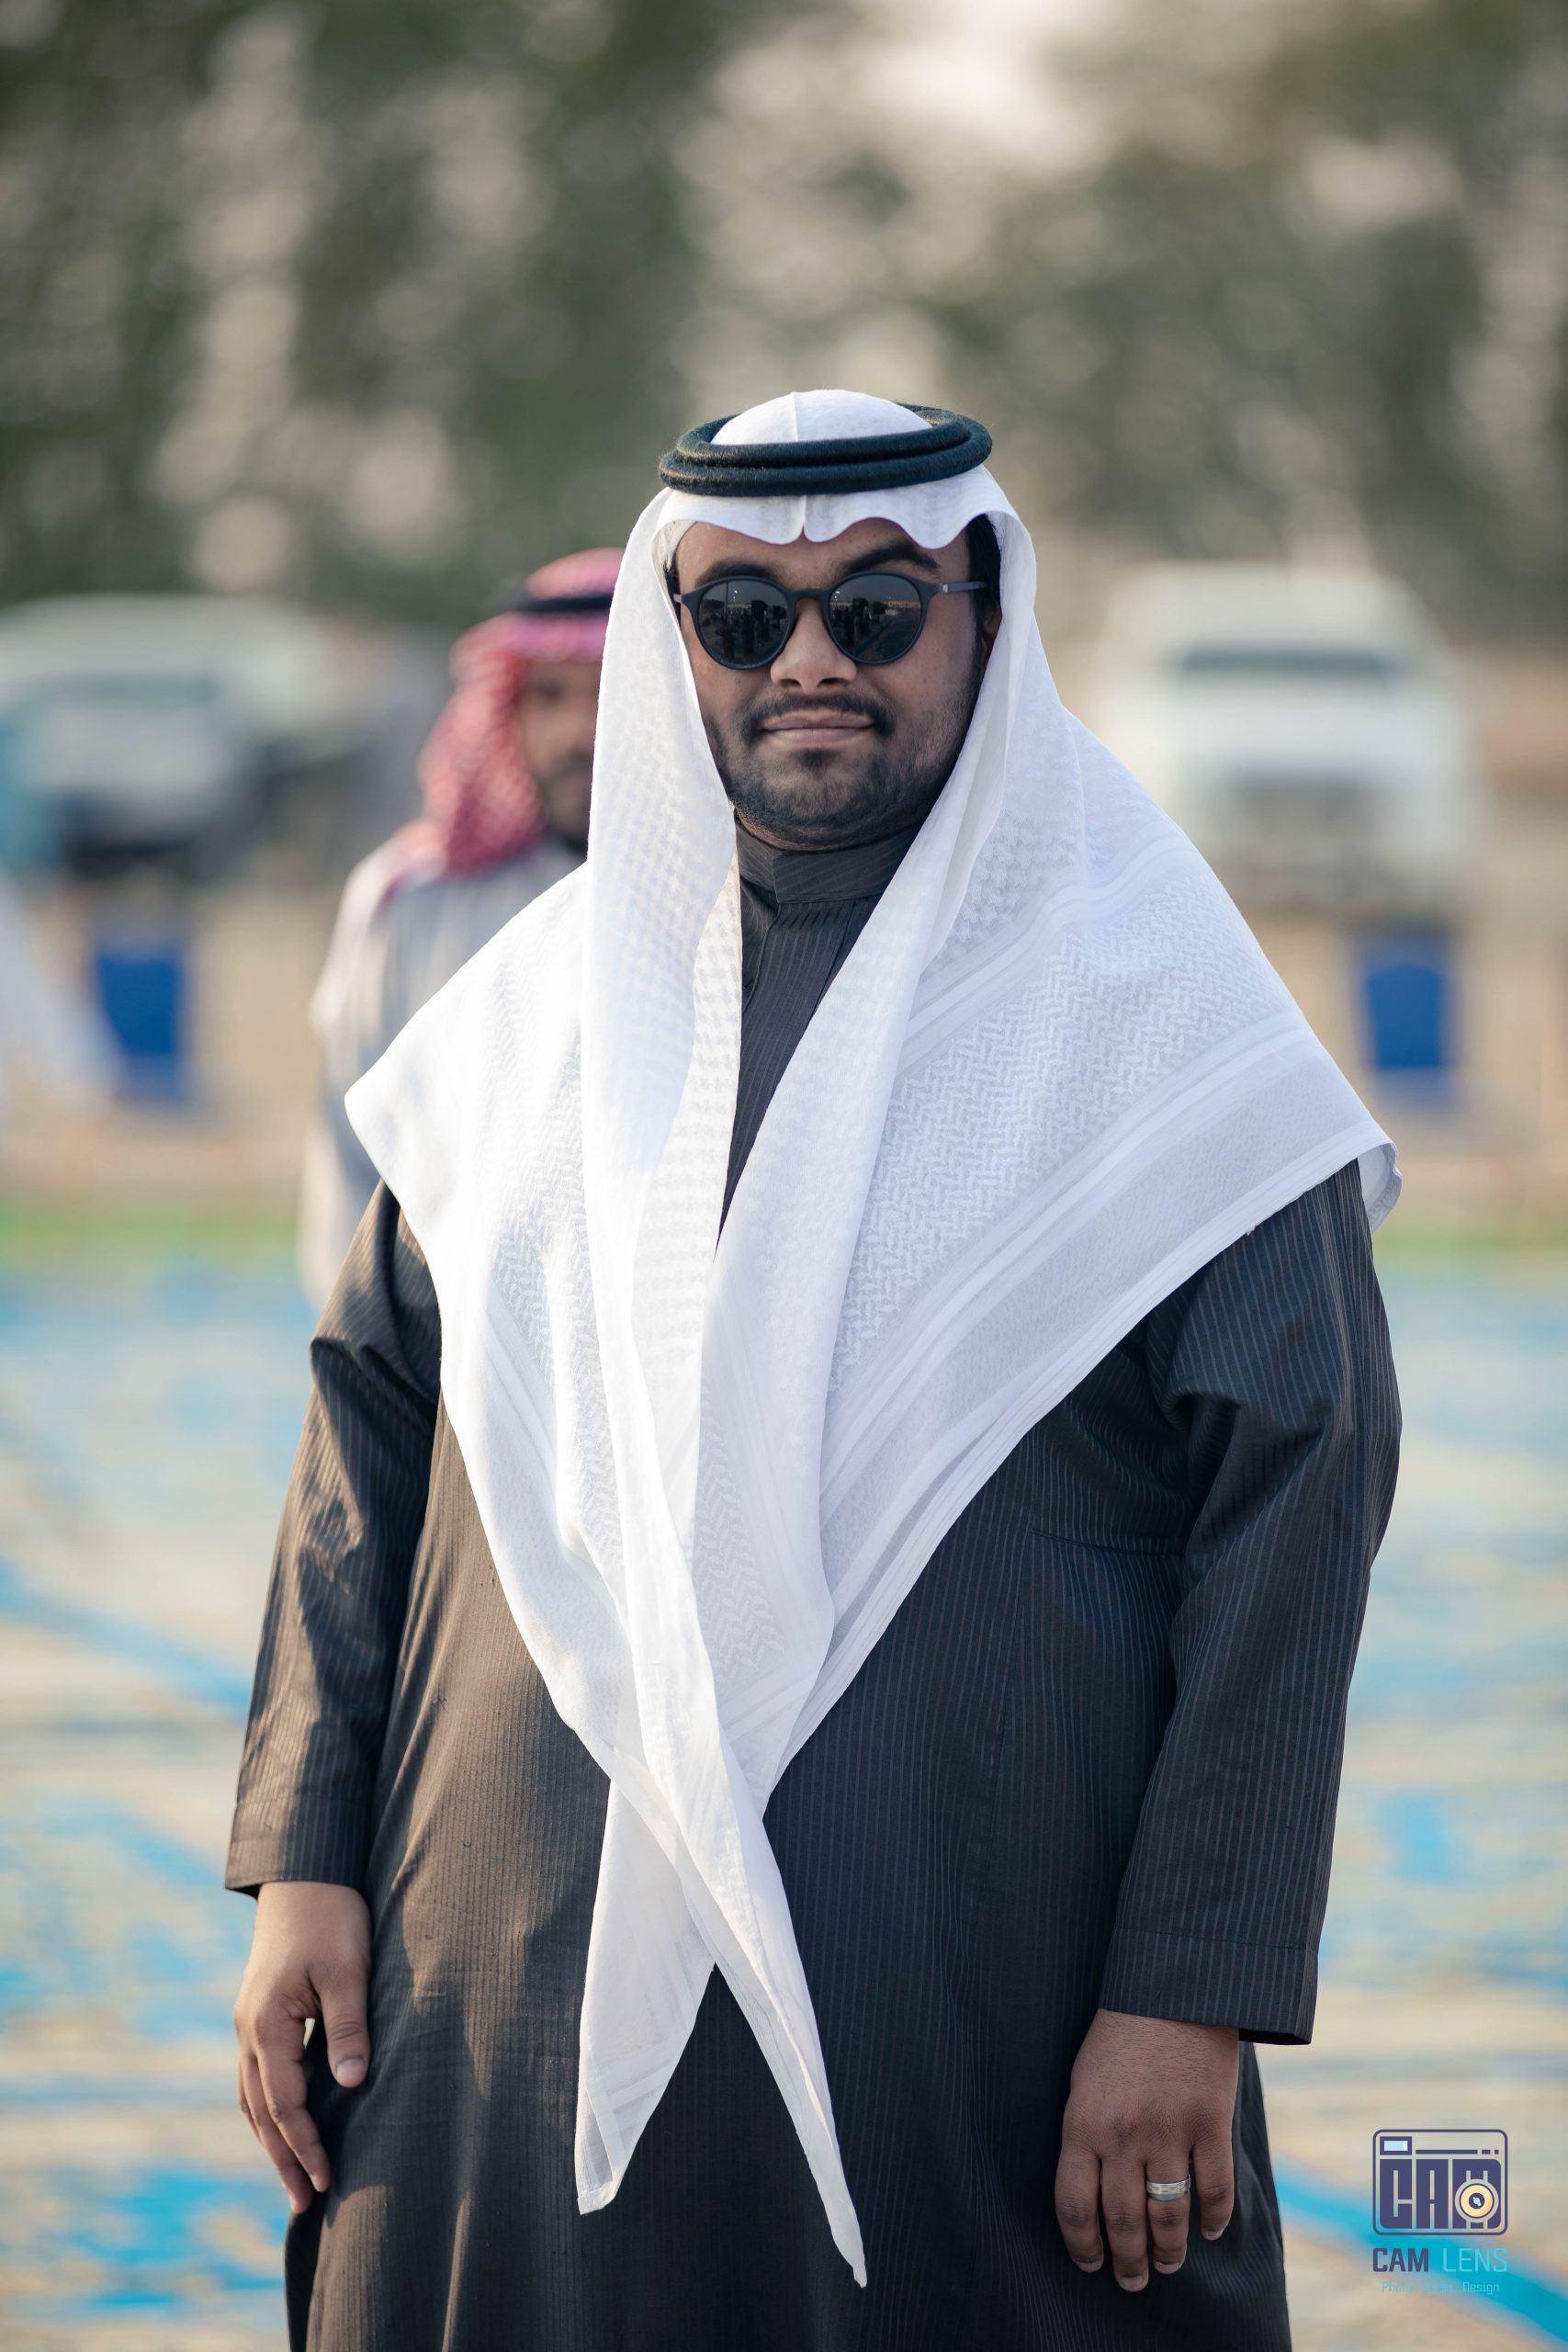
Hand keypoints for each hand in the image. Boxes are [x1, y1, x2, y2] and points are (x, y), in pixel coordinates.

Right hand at [233, 1881, 371, 2213]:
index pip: (285, 2104)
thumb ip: (348, 2027)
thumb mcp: (349, 1968)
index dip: (307, 2147)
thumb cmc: (332, 1916)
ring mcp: (249, 2023)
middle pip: (261, 2112)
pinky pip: (257, 2076)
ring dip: (272, 2140)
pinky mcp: (260, 2013)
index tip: (328, 2181)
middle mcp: (248, 2031)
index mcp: (266, 2024)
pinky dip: (268, 2109)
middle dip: (283, 2160)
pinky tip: (284, 2124)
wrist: (305, 1872)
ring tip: (293, 2179)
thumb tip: (349, 2085)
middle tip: (305, 2207)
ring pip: (253, 2098)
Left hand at [1055, 2007, 1238, 2290]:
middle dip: (1127, 2261)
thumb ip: (1086, 2134)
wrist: (1170, 1987)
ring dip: (1169, 2251)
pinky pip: (1214, 2189)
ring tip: (1168, 2265)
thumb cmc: (1119, 2033)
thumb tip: (1092, 2192)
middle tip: (1132, 2281)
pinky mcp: (1210, 2124)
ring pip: (1169, 2217)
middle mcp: (1123, 2136)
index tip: (1090, 2264)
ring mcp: (1169, 2132)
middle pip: (1122, 2221)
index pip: (1074, 2206)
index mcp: (1082, 2123)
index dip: (1082, 2245)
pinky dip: (1213, 2218)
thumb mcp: (1083, 2079)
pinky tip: (1209, 2231)